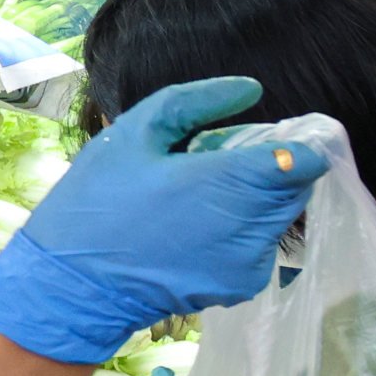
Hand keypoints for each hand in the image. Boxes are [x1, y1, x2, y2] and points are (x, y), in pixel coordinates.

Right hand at [0, 79, 331, 362]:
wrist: (71, 285)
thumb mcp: (135, 133)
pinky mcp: (242, 286)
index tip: (275, 137)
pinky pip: (263, 245)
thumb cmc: (97, 201)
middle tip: (224, 161)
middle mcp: (250, 227)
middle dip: (274, 168)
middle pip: (296, 187)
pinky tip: (201, 226)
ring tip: (206, 194)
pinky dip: (246, 229)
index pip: (304, 161)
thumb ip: (197, 102)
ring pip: (282, 216)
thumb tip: (252, 90)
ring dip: (259, 198)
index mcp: (228, 183)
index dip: (299, 144)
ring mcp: (249, 262)